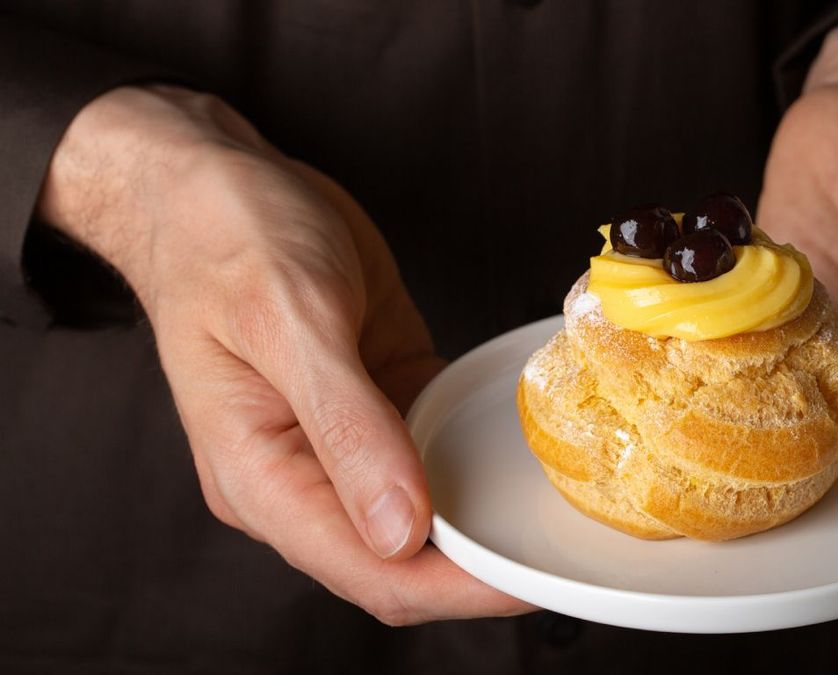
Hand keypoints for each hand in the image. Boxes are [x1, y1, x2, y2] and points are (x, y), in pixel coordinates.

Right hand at [38, 85, 534, 622]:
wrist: (214, 185)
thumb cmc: (225, 238)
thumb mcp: (290, 318)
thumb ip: (346, 427)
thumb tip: (401, 531)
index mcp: (261, 478)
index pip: (370, 571)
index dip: (456, 587)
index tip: (531, 579)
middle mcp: (301, 477)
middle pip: (403, 561)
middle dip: (482, 568)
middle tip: (568, 552)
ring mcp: (343, 445)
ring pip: (426, 515)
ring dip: (489, 520)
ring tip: (568, 518)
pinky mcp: (379, 404)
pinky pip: (436, 451)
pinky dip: (479, 461)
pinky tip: (531, 457)